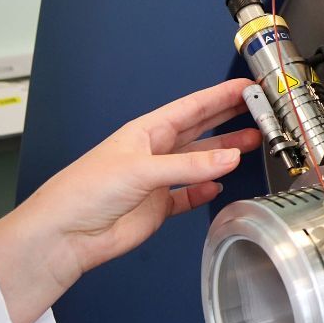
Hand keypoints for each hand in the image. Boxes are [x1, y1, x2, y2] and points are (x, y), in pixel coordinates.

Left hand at [0, 78, 261, 322]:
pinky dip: (204, 190)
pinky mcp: (158, 206)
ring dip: (224, 153)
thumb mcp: (141, 170)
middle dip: (228, 118)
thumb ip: (189, 166)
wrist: (65, 235)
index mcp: (146, 132)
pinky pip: (189, 195)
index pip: (192, 108)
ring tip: (251, 143)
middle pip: (200, 130)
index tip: (246, 87)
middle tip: (258, 110)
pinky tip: (218, 185)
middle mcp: (154, 152)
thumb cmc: (85, 191)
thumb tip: (230, 158)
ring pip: (199, 161)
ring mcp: (157, 180)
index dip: (220, 96)